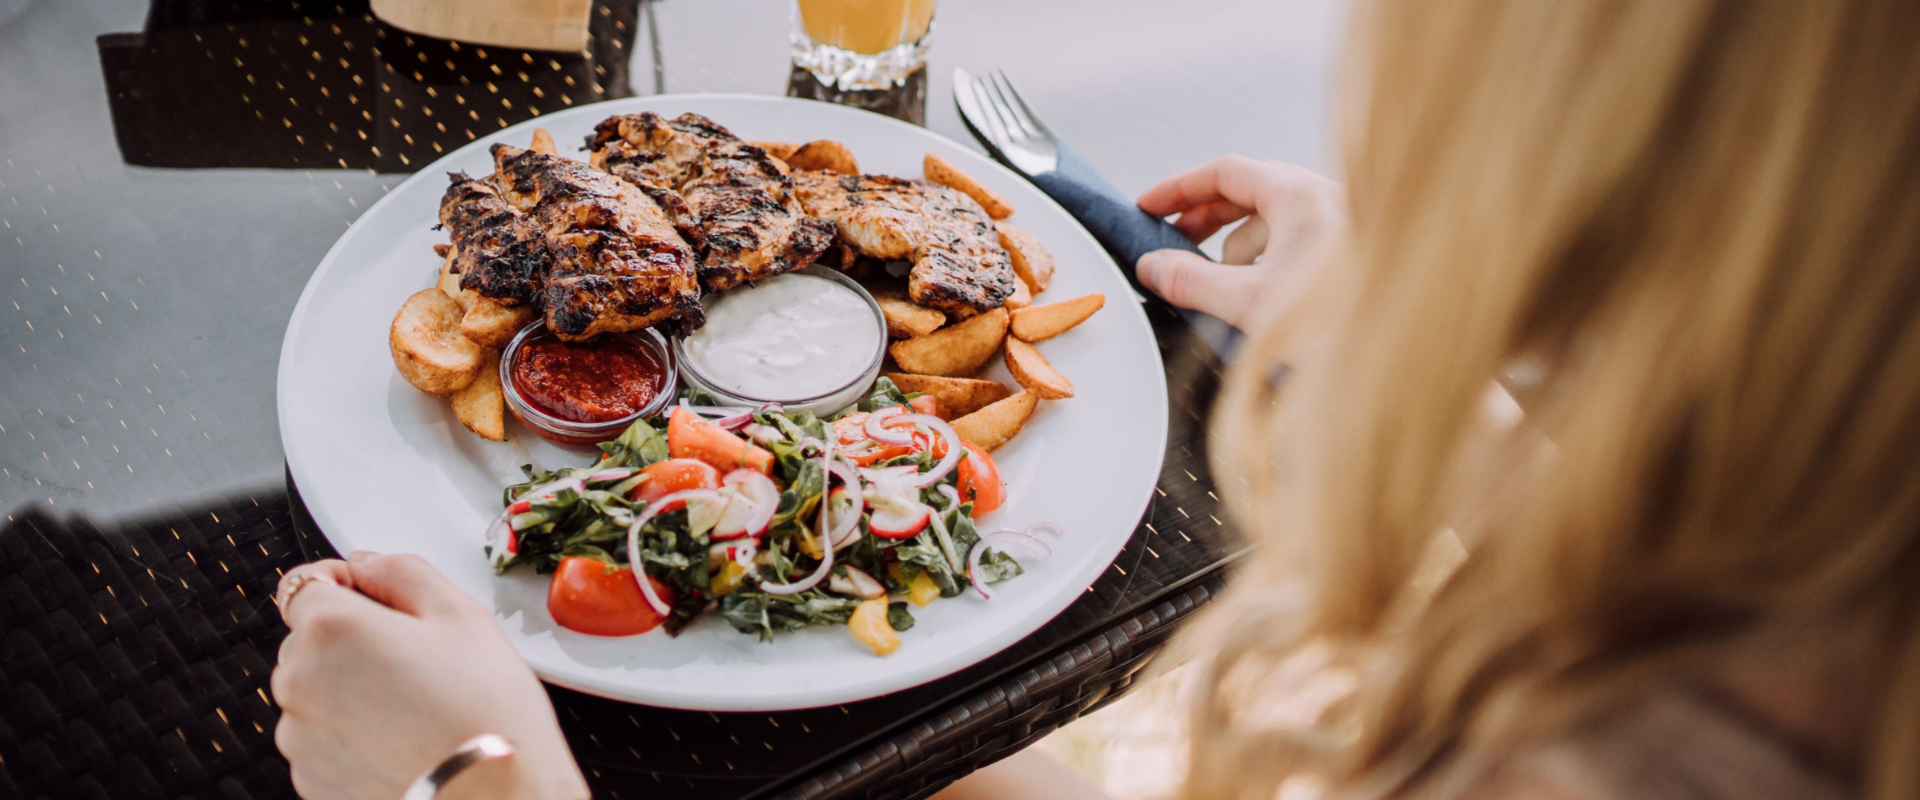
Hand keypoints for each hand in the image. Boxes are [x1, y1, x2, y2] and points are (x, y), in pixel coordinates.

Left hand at [271, 552, 587, 799]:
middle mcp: (299, 681)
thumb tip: (371, 563)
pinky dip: (353, 734)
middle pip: (311, 639)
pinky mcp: (309, 779)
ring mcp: (299, 736)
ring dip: (352, 689)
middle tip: (417, 658)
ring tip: (416, 706)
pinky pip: (323, 738)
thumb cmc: (484, 713)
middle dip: (354, 640)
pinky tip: (404, 738)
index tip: (377, 596)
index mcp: (330, 629)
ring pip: (316, 691)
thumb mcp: (462, 615)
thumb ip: (404, 571)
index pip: (306, 581)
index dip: (347, 583)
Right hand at [1134, 155, 1343, 328]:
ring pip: (1274, 223)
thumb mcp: (1248, 303)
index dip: (1179, 189)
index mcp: (1300, 196)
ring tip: (1216, 286)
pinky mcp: (1353, 257)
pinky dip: (1267, 263)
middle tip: (1171, 246)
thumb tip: (1152, 267)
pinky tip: (1258, 299)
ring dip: (1237, 249)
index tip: (1147, 208)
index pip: (1226, 172)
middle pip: (1250, 194)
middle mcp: (1325, 201)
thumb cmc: (1338, 326)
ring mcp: (1343, 227)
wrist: (1404, 357)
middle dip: (1206, 222)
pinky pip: (1297, 246)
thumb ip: (1192, 281)